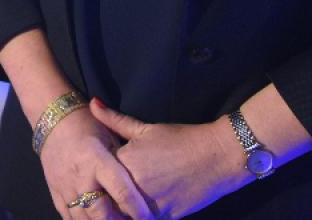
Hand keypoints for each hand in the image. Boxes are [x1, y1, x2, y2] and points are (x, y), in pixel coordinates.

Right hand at [39, 107, 152, 219]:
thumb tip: (150, 180)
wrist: (55, 121)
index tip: (148, 217)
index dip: (137, 209)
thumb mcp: (111, 135)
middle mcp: (80, 177)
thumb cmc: (89, 127)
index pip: (121, 191)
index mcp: (97, 160)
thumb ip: (126, 160)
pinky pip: (68, 218)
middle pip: (100, 213)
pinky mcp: (56, 194)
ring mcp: (65, 188)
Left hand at [90, 99, 245, 218]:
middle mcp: (132, 185)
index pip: (97, 174)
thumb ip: (115, 120)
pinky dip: (139, 216)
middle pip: (107, 197)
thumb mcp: (145, 129)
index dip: (96, 175)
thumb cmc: (180, 139)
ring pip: (124, 213)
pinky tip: (142, 207)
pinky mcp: (163, 217)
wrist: (218, 156)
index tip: (97, 174)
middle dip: (106, 196)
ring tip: (127, 199)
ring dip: (122, 209)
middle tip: (108, 192)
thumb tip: (93, 103)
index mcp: (124, 162)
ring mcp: (148, 204)